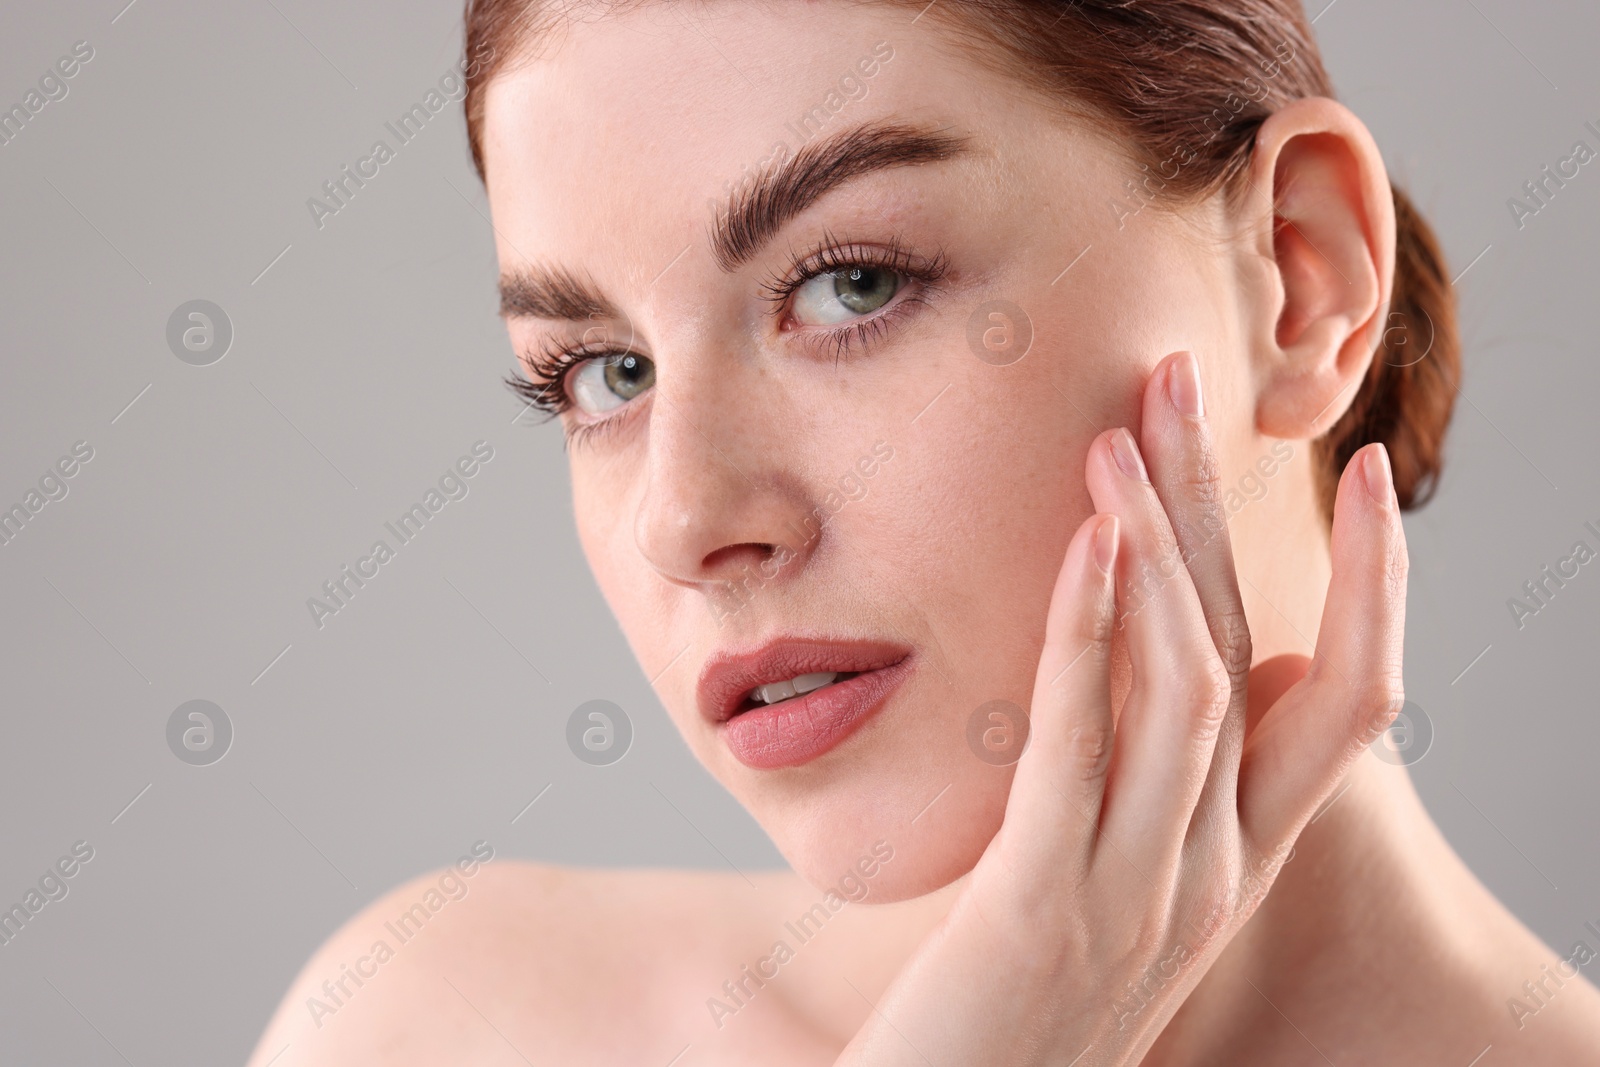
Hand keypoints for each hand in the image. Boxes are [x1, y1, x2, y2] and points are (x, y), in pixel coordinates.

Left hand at [835, 351, 1408, 1065]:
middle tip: (1185, 380)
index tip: (1367, 475)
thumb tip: (1186, 669)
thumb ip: (1152, 786)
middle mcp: (1213, 869)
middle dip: (1221, 510)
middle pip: (1250, 652)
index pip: (1350, 702)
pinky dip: (1088, 631)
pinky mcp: (1043, 902)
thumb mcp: (1112, 883)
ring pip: (1185, 683)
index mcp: (1238, 858)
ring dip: (1155, 546)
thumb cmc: (1020, 994)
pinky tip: (1081, 544)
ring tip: (1120, 437)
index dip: (1376, 586)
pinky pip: (1082, 741)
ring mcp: (1139, 888)